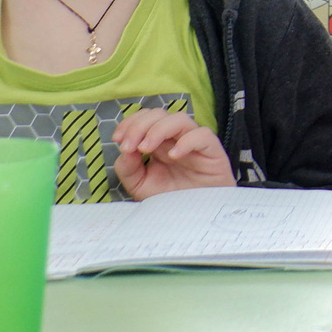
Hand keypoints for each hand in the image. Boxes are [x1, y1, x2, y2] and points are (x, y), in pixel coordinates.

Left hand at [110, 108, 234, 198]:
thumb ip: (128, 169)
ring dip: (158, 129)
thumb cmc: (172, 200)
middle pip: (159, 114)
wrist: (196, 217)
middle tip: (129, 146)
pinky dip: (186, 141)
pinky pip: (203, 135)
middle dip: (139, 126)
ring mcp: (194, 144)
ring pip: (179, 118)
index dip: (130, 123)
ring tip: (146, 149)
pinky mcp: (212, 152)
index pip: (145, 119)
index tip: (118, 139)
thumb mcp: (140, 187)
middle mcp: (176, 139)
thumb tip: (125, 149)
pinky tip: (173, 156)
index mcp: (159, 143)